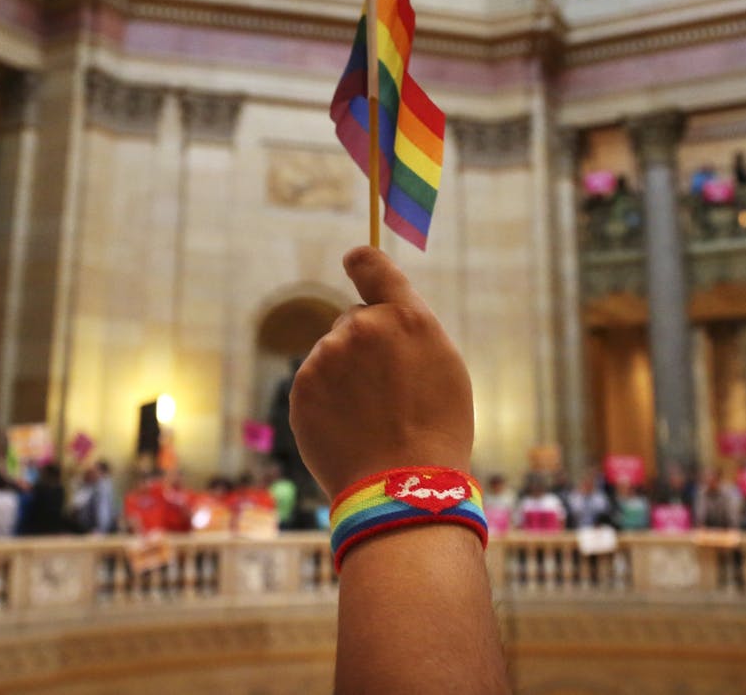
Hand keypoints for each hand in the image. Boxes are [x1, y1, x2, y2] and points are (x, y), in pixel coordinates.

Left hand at [289, 246, 472, 497]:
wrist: (401, 486)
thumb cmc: (437, 431)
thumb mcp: (443, 366)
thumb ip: (407, 329)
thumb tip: (374, 313)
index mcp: (405, 317)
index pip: (373, 266)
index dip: (362, 261)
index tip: (354, 260)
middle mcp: (362, 326)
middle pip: (353, 320)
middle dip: (364, 345)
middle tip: (388, 391)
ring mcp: (327, 355)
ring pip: (332, 354)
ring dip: (345, 376)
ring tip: (371, 418)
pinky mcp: (302, 385)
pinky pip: (315, 383)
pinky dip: (327, 401)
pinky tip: (349, 428)